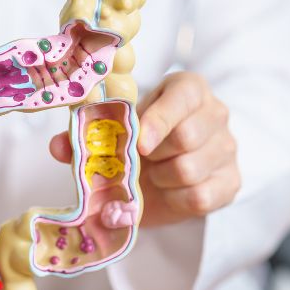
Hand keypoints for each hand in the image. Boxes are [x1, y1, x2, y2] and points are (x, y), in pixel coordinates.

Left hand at [48, 71, 239, 226]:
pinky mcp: (232, 182)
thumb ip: (88, 135)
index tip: (138, 143)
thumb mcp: (117, 131)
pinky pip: (200, 197)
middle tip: (140, 160)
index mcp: (189, 89)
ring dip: (161, 180)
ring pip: (190, 170)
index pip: (184, 96)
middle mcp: (216, 113)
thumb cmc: (140, 143)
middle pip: (187, 137)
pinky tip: (169, 192)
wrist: (165, 176)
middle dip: (154, 155)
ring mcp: (228, 148)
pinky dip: (175, 200)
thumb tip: (58, 146)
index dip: (159, 120)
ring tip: (154, 174)